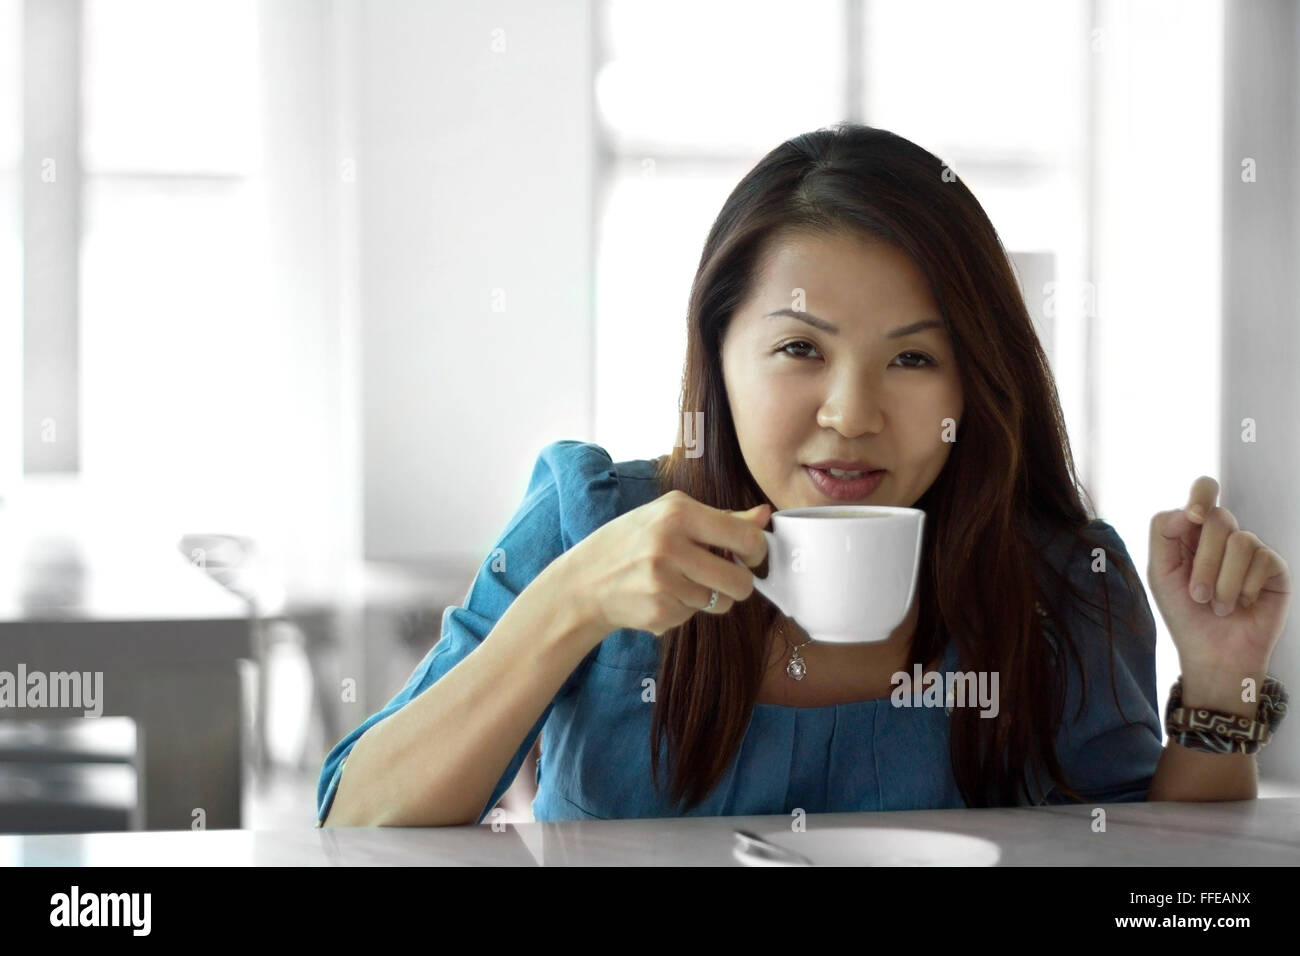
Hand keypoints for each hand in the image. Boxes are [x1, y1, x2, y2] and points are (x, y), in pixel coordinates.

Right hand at [560, 490, 770, 637]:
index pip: (745, 538)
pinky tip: (661, 596)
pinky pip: (694, 616)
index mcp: (678, 512)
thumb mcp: (671, 516)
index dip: (757, 552)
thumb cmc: (633, 541)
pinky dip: (684, 609)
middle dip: (740, 584)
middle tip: (725, 578)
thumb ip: (722, 518)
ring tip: (680, 583)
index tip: (749, 556)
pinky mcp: (658, 612)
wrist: (584, 581)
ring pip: (720, 602)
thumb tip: (765, 515)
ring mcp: (663, 582)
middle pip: (740, 581)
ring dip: (709, 597)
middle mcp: (670, 545)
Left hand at [1147, 476, 1291, 680]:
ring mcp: (1251, 551)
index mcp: (1194, 533)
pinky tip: (1243, 604)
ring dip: (1223, 582)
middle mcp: (1225, 537)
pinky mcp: (1274, 568)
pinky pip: (1264, 560)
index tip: (1192, 517)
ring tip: (1218, 606)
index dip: (1201, 495)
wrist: (1214, 653)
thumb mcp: (1161, 573)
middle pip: (1217, 518)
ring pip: (1241, 541)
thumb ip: (1164, 534)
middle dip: (1204, 562)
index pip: (1205, 491)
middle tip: (1198, 595)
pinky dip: (1246, 588)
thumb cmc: (1185, 614)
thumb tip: (1188, 510)